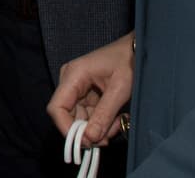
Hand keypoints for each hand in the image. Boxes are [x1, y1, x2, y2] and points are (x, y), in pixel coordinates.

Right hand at [47, 32, 134, 147]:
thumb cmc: (129, 63)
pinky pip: (88, 115)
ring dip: (97, 129)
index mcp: (73, 75)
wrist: (137, 50)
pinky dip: (101, 123)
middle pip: (68, 116)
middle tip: (108, 139)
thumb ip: (104, 115)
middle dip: (87, 131)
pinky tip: (116, 120)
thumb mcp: (119, 90)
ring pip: (79, 119)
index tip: (86, 143)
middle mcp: (70, 81)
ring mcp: (77, 88)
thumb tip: (89, 139)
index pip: (57, 108)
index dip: (66, 128)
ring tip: (118, 125)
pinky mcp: (86, 94)